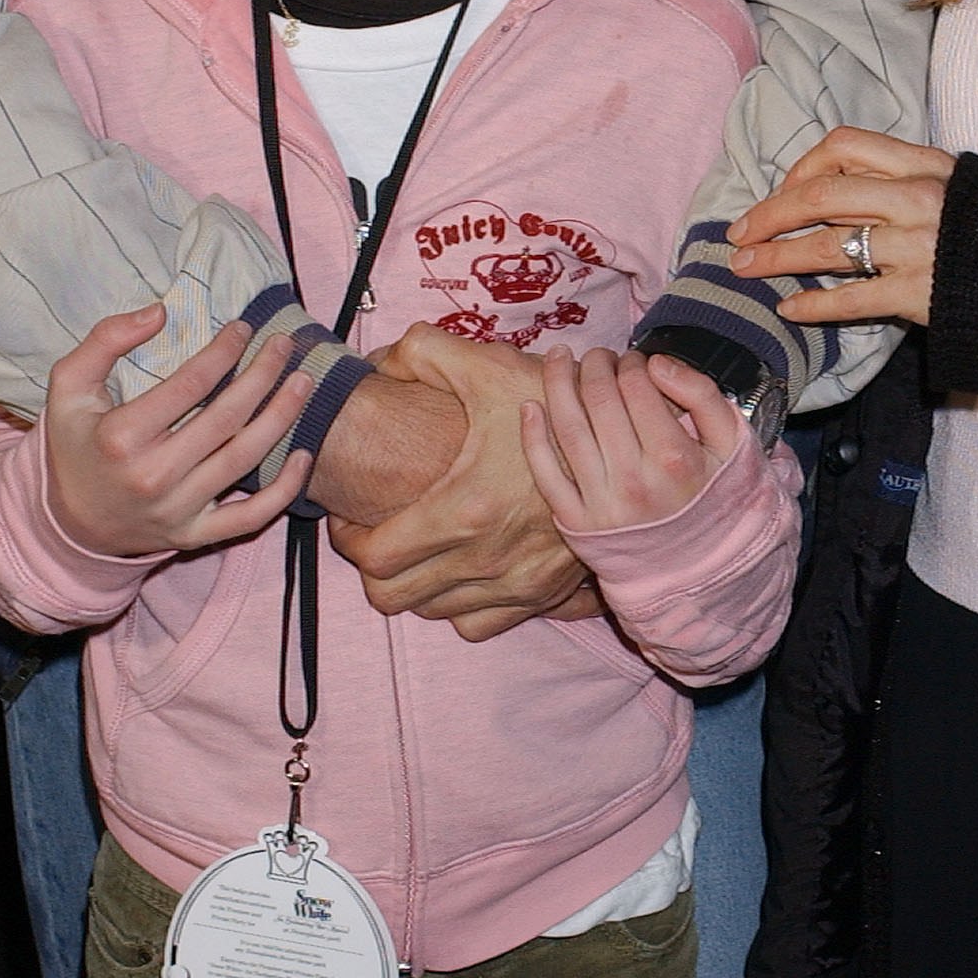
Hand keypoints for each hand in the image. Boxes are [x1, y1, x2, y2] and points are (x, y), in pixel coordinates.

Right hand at [43, 307, 311, 559]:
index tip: (243, 328)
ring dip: (282, 417)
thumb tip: (160, 311)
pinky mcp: (193, 536)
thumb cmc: (75, 444)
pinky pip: (250, 518)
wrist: (67, 523)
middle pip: (226, 418)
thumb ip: (105, 340)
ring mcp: (175, 510)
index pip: (190, 384)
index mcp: (121, 436)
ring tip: (303, 383)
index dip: (224, 351)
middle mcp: (152, 476)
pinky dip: (283, 491)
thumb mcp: (69, 386)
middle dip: (263, 375)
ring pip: (244, 459)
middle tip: (284, 345)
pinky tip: (305, 455)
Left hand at [327, 324, 598, 637]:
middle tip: (377, 532)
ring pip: (433, 614)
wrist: (627, 439)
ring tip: (416, 546)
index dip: (350, 539)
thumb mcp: (489, 365)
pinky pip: (478, 625)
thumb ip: (420, 352)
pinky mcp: (542, 595)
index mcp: (464, 509)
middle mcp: (488, 558)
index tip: (353, 516)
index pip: (375, 557)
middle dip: (372, 565)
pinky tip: (458, 569)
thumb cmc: (555, 404)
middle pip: (394, 596)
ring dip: (414, 584)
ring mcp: (517, 583)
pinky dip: (459, 606)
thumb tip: (376, 362)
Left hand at [522, 348, 739, 533]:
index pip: (637, 386)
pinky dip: (532, 437)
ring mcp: (602, 504)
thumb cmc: (715, 497)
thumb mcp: (731, 444)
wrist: (700, 568)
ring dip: (557, 383)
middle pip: (599, 400)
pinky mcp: (577, 524)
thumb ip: (702, 395)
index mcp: (674, 458)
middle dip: (595, 364)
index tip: (634, 361)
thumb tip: (657, 364)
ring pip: (568, 428)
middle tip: (598, 356)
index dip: (632, 362)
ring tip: (558, 358)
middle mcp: (635, 480)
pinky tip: (530, 406)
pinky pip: (545, 475)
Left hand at [727, 128, 953, 326]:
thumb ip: (905, 179)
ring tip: (746, 270)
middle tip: (740, 234)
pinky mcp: (918, 294)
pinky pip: (851, 298)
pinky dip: (813, 304)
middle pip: (822, 194)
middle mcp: (917, 198)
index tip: (784, 190)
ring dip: (775, 257)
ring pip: (826, 245)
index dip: (803, 166)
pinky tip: (790, 308)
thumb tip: (842, 185)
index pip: (846, 145)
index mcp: (925, 164)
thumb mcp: (957, 184)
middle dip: (769, 214)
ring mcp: (917, 247)